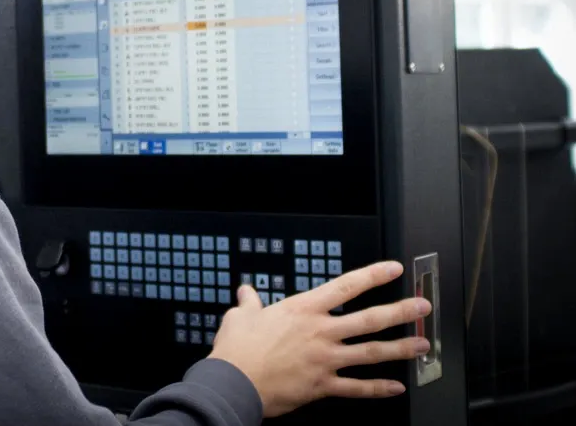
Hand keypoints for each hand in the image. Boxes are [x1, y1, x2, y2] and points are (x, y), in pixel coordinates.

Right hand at [209, 261, 429, 417]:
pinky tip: (396, 387)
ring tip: (422, 344)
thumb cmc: (237, 350)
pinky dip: (378, 389)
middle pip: (369, 319)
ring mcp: (325, 359)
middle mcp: (320, 332)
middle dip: (400, 311)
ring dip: (400, 348)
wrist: (235, 382)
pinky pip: (357, 388)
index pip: (345, 287)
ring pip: (371, 352)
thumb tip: (246, 293)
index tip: (393, 269)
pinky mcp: (323, 385)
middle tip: (422, 307)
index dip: (372, 276)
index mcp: (303, 310)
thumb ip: (249, 303)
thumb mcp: (240, 317)